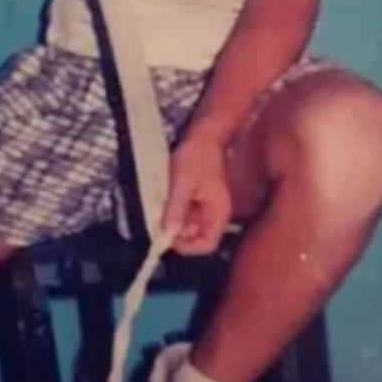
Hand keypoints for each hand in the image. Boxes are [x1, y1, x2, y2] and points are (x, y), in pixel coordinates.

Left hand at [161, 136, 232, 254]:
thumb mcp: (182, 183)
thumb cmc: (197, 156)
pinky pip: (190, 214)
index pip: (208, 244)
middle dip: (179, 232)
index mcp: (218, 212)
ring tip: (166, 204)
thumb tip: (168, 233)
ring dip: (176, 221)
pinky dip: (177, 211)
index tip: (168, 236)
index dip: (188, 246)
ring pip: (192, 226)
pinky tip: (171, 198)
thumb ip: (176, 209)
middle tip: (163, 218)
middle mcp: (217, 213)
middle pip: (199, 237)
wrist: (206, 135)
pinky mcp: (202, 199)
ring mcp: (210, 206)